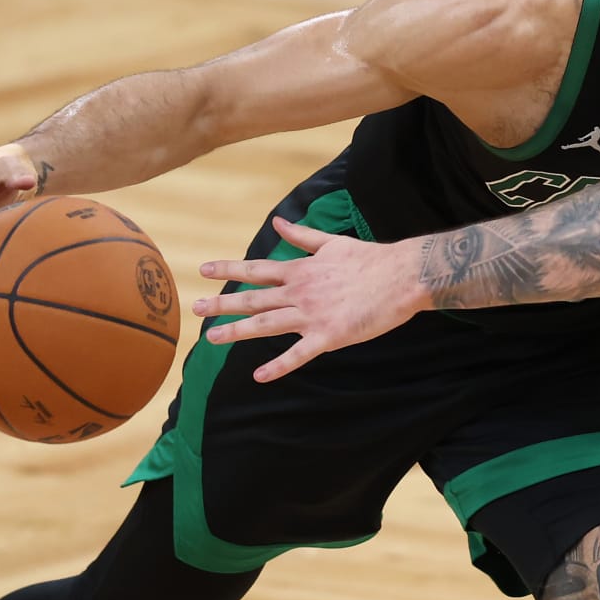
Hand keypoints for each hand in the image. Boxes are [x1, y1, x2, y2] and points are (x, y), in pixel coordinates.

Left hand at [192, 217, 423, 381]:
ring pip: (266, 325)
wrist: (402, 276)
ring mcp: (312, 315)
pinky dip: (278, 366)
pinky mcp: (329, 336)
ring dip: (238, 332)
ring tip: (212, 338)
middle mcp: (300, 292)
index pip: (257, 269)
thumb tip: (277, 223)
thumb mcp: (332, 242)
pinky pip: (298, 354)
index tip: (204, 270)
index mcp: (301, 270)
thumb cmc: (371, 259)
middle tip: (196, 309)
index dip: (229, 269)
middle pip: (254, 299)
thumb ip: (302, 236)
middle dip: (222, 303)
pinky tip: (260, 375)